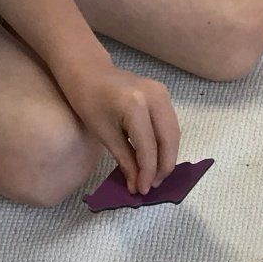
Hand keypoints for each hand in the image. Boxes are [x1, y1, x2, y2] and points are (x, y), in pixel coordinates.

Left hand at [59, 59, 179, 195]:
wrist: (89, 71)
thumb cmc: (88, 101)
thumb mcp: (104, 134)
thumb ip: (125, 160)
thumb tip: (138, 186)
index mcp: (135, 105)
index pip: (148, 147)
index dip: (148, 172)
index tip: (143, 190)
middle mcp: (154, 97)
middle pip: (169, 140)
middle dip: (163, 166)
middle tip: (153, 185)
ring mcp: (162, 93)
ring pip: (173, 133)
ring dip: (167, 156)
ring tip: (155, 176)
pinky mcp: (163, 94)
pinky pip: (170, 124)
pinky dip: (166, 143)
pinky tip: (156, 158)